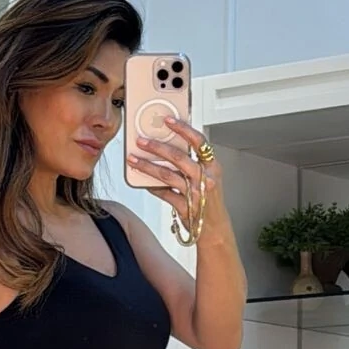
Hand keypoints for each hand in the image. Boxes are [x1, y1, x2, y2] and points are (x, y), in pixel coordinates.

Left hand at [127, 118, 227, 242]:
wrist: (215, 228)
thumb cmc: (209, 201)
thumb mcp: (208, 177)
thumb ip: (193, 162)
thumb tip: (169, 146)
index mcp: (212, 166)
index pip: (199, 141)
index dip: (183, 129)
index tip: (168, 120)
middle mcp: (205, 178)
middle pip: (178, 157)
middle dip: (157, 147)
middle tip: (141, 141)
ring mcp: (195, 194)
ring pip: (167, 175)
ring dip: (147, 166)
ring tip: (133, 159)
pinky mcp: (185, 208)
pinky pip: (164, 194)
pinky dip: (152, 187)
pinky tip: (142, 182)